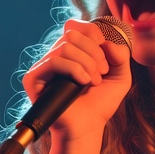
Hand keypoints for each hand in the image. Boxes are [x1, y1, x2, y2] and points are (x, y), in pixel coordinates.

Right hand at [21, 19, 131, 140]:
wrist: (88, 127)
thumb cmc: (100, 104)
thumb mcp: (120, 77)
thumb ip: (120, 55)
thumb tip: (106, 41)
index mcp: (72, 51)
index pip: (77, 26)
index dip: (94, 34)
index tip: (105, 55)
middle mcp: (56, 55)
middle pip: (73, 34)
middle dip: (94, 53)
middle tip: (101, 73)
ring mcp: (44, 66)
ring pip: (65, 47)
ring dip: (86, 63)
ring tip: (93, 82)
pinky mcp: (34, 78)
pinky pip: (53, 61)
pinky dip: (73, 69)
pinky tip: (82, 82)